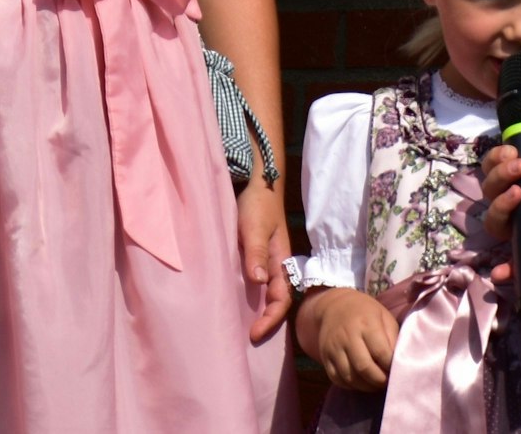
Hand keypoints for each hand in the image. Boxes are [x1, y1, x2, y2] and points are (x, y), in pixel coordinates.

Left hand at [236, 181, 291, 340]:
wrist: (260, 184)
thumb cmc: (258, 205)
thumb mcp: (254, 228)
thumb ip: (256, 254)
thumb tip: (259, 282)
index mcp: (282, 262)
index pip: (281, 300)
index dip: (271, 319)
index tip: (254, 333)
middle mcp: (277, 266)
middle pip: (278, 302)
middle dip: (267, 322)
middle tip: (249, 337)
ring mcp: (268, 262)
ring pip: (268, 294)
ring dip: (260, 312)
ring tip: (243, 327)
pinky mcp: (257, 257)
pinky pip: (258, 283)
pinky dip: (252, 298)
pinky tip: (239, 304)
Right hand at [309, 289, 399, 390]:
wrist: (335, 306)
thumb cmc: (367, 313)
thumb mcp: (384, 317)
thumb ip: (393, 339)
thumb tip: (398, 363)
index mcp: (366, 324)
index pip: (381, 352)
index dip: (390, 366)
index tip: (396, 370)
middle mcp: (348, 336)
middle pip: (364, 367)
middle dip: (379, 380)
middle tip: (387, 382)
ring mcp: (334, 347)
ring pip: (350, 377)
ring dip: (366, 386)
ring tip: (376, 384)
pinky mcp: (325, 357)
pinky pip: (337, 379)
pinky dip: (351, 386)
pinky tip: (361, 382)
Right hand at [479, 144, 520, 285]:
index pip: (495, 166)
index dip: (496, 159)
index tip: (512, 153)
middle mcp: (516, 200)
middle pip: (490, 190)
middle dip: (498, 175)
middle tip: (519, 167)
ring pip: (494, 220)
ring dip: (499, 205)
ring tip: (518, 193)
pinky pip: (513, 261)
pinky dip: (504, 268)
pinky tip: (500, 271)